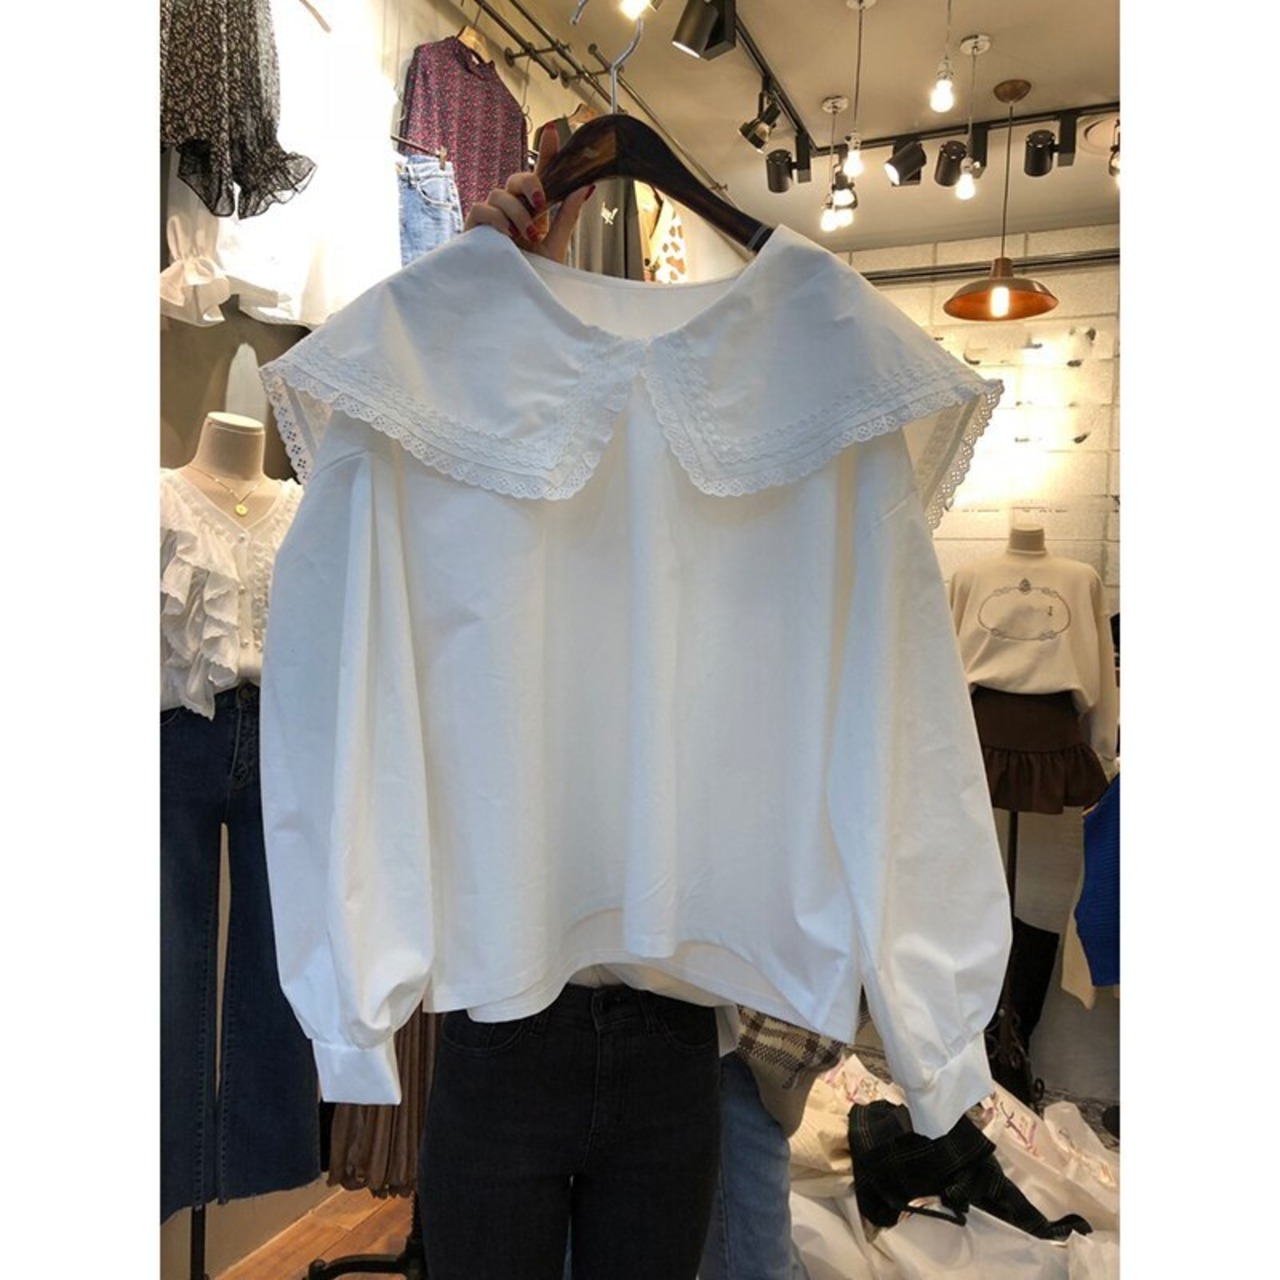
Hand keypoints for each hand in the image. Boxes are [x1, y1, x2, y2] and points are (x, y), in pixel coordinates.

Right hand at [464, 122, 594, 263]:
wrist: (516, 302)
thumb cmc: (534, 277)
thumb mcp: (556, 244)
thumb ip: (567, 215)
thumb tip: (585, 186)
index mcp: (532, 211)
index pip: (539, 175)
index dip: (546, 152)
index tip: (553, 132)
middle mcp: (511, 209)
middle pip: (517, 177)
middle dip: (530, 184)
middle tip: (541, 204)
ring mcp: (492, 218)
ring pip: (500, 192)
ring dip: (517, 212)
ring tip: (526, 236)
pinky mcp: (476, 230)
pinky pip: (481, 208)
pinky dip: (495, 218)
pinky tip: (506, 235)